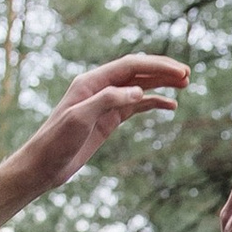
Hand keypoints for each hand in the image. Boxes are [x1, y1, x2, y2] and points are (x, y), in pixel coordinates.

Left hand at [0, 53, 186, 227]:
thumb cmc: (56, 141)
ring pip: (139, 86)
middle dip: (163, 71)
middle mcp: (100, 88)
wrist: (43, 165)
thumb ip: (107, 101)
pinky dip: (153, 102)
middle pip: (137, 71)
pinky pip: (136, 105)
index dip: (157, 66)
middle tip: (188, 75)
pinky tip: (170, 105)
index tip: (180, 71)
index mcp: (91, 82)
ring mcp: (106, 103)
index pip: (130, 66)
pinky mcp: (108, 120)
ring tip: (185, 84)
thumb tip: (138, 91)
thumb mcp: (79, 119)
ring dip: (161, 83)